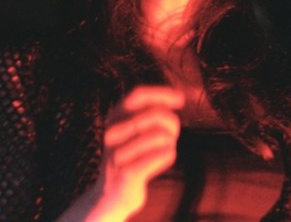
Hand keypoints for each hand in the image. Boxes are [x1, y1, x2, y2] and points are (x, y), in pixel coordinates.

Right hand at [88, 86, 184, 219]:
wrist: (110, 197)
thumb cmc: (131, 159)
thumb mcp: (136, 131)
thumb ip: (153, 113)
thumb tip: (179, 97)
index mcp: (114, 117)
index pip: (139, 95)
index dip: (162, 93)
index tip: (180, 99)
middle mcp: (112, 132)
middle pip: (157, 114)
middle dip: (171, 127)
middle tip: (170, 139)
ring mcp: (118, 153)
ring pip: (162, 136)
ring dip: (169, 145)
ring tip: (160, 154)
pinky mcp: (127, 173)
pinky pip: (162, 155)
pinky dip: (167, 157)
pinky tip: (159, 163)